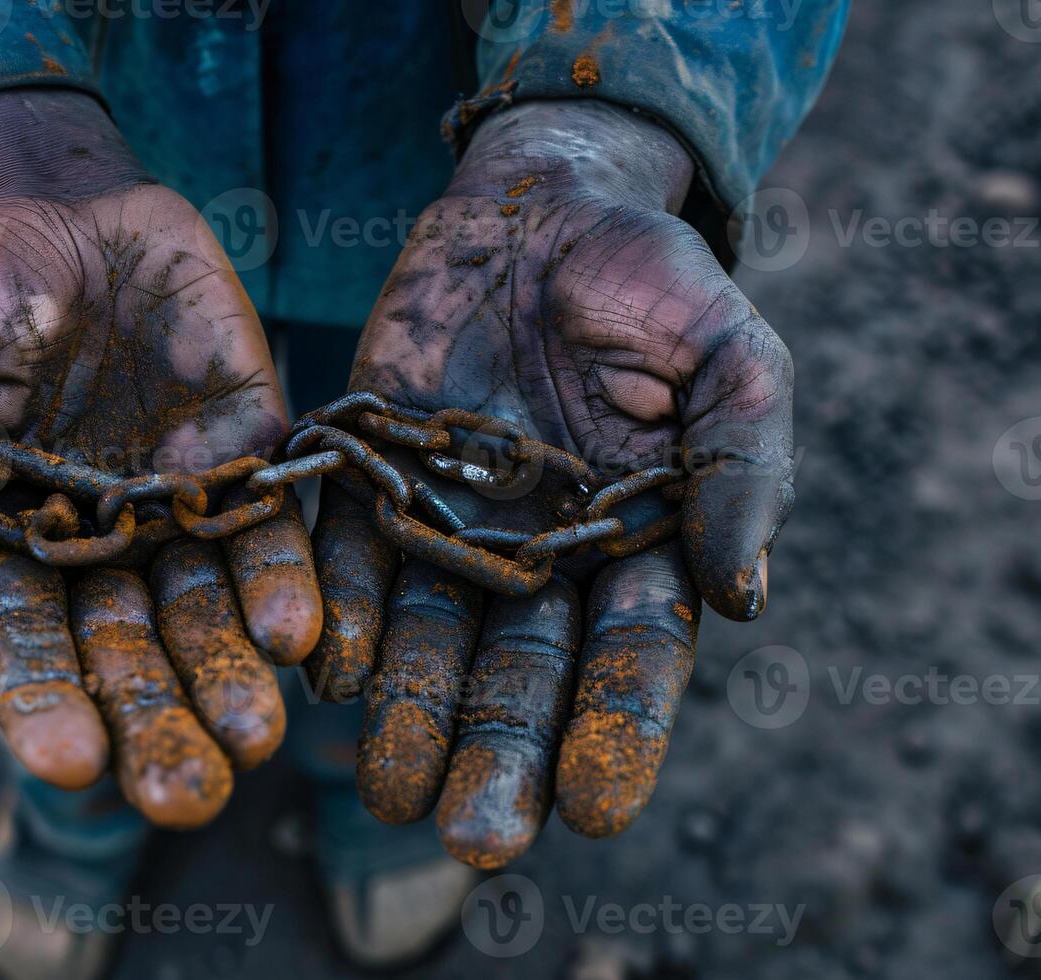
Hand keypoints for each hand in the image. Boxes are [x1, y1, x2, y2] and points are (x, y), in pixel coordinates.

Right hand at [0, 89, 320, 827]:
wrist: (61, 201)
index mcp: (9, 544)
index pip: (26, 645)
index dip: (47, 703)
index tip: (74, 761)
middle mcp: (101, 546)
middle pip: (130, 653)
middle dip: (159, 724)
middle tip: (191, 796)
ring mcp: (180, 504)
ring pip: (210, 610)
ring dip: (232, 673)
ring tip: (257, 735)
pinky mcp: (250, 452)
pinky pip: (273, 524)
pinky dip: (286, 576)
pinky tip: (301, 631)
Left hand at [307, 101, 793, 865]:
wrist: (535, 205)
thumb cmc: (649, 277)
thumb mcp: (732, 353)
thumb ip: (745, 464)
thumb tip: (743, 593)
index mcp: (634, 543)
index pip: (629, 657)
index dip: (616, 731)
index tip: (596, 810)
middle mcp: (537, 555)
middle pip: (519, 671)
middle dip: (499, 754)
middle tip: (474, 837)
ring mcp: (451, 521)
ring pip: (428, 636)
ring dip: (408, 712)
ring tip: (386, 784)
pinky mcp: (374, 477)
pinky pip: (350, 554)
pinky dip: (337, 608)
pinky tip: (325, 669)